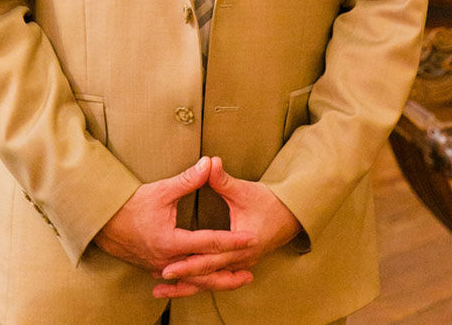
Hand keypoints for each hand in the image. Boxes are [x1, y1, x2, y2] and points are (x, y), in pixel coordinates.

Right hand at [93, 156, 256, 287]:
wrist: (103, 222)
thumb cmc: (131, 205)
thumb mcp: (161, 190)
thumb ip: (188, 179)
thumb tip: (209, 163)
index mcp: (171, 241)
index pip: (209, 242)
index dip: (232, 241)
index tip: (250, 238)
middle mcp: (168, 260)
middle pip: (204, 273)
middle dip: (228, 274)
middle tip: (249, 273)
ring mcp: (161, 267)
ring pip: (193, 281)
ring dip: (215, 282)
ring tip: (235, 281)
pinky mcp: (156, 268)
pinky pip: (180, 281)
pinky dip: (196, 283)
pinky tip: (204, 283)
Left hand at [153, 156, 300, 297]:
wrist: (291, 214)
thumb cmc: (269, 201)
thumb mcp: (244, 190)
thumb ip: (223, 179)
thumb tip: (209, 161)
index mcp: (242, 245)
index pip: (210, 259)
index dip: (187, 264)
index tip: (167, 267)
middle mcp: (241, 260)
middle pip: (208, 274)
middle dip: (183, 278)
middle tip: (160, 279)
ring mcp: (241, 264)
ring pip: (212, 281)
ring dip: (189, 286)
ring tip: (164, 290)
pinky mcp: (240, 264)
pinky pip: (218, 278)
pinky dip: (201, 283)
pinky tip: (185, 284)